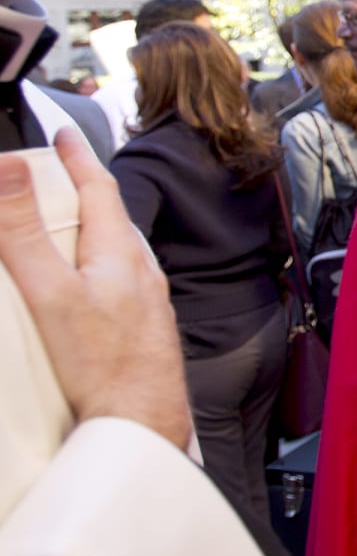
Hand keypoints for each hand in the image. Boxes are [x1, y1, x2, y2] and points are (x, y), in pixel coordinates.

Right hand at [0, 129, 191, 448]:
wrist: (145, 421)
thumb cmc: (105, 364)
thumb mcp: (51, 292)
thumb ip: (26, 232)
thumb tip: (9, 169)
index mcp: (120, 252)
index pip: (99, 187)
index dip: (78, 157)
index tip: (63, 134)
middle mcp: (140, 270)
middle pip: (108, 217)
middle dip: (82, 192)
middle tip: (58, 174)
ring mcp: (145, 300)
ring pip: (114, 251)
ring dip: (88, 231)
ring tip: (63, 226)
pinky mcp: (142, 328)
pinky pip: (116, 283)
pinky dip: (93, 269)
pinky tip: (82, 288)